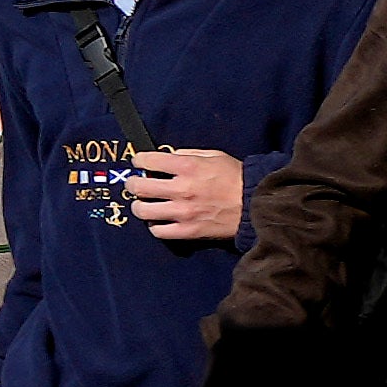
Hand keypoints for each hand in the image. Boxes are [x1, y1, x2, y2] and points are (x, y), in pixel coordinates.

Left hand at [121, 148, 249, 246]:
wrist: (254, 205)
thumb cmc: (236, 177)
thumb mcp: (215, 156)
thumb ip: (189, 154)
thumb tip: (169, 157)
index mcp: (188, 166)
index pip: (150, 160)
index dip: (139, 160)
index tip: (138, 163)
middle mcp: (181, 188)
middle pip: (140, 187)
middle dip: (133, 184)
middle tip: (134, 184)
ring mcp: (183, 212)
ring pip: (144, 211)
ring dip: (139, 206)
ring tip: (143, 205)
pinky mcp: (188, 231)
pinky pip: (159, 231)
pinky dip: (154, 226)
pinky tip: (158, 221)